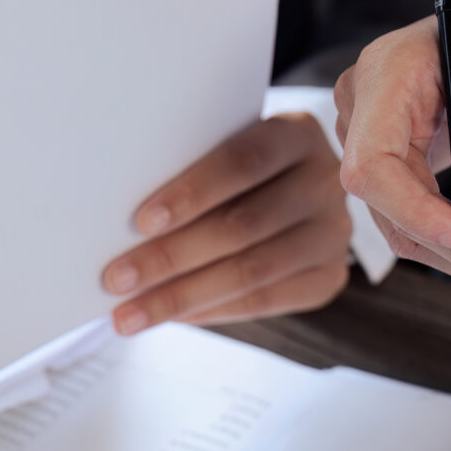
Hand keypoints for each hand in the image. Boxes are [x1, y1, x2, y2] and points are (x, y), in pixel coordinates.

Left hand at [102, 113, 350, 332]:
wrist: (292, 185)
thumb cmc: (238, 167)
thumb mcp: (222, 146)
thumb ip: (190, 167)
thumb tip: (124, 225)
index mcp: (297, 133)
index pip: (243, 162)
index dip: (193, 192)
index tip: (141, 222)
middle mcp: (326, 181)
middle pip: (243, 225)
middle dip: (171, 256)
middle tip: (116, 279)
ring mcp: (334, 232)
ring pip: (252, 271)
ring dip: (182, 296)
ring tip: (130, 313)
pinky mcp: (330, 275)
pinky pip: (266, 301)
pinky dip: (212, 311)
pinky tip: (173, 317)